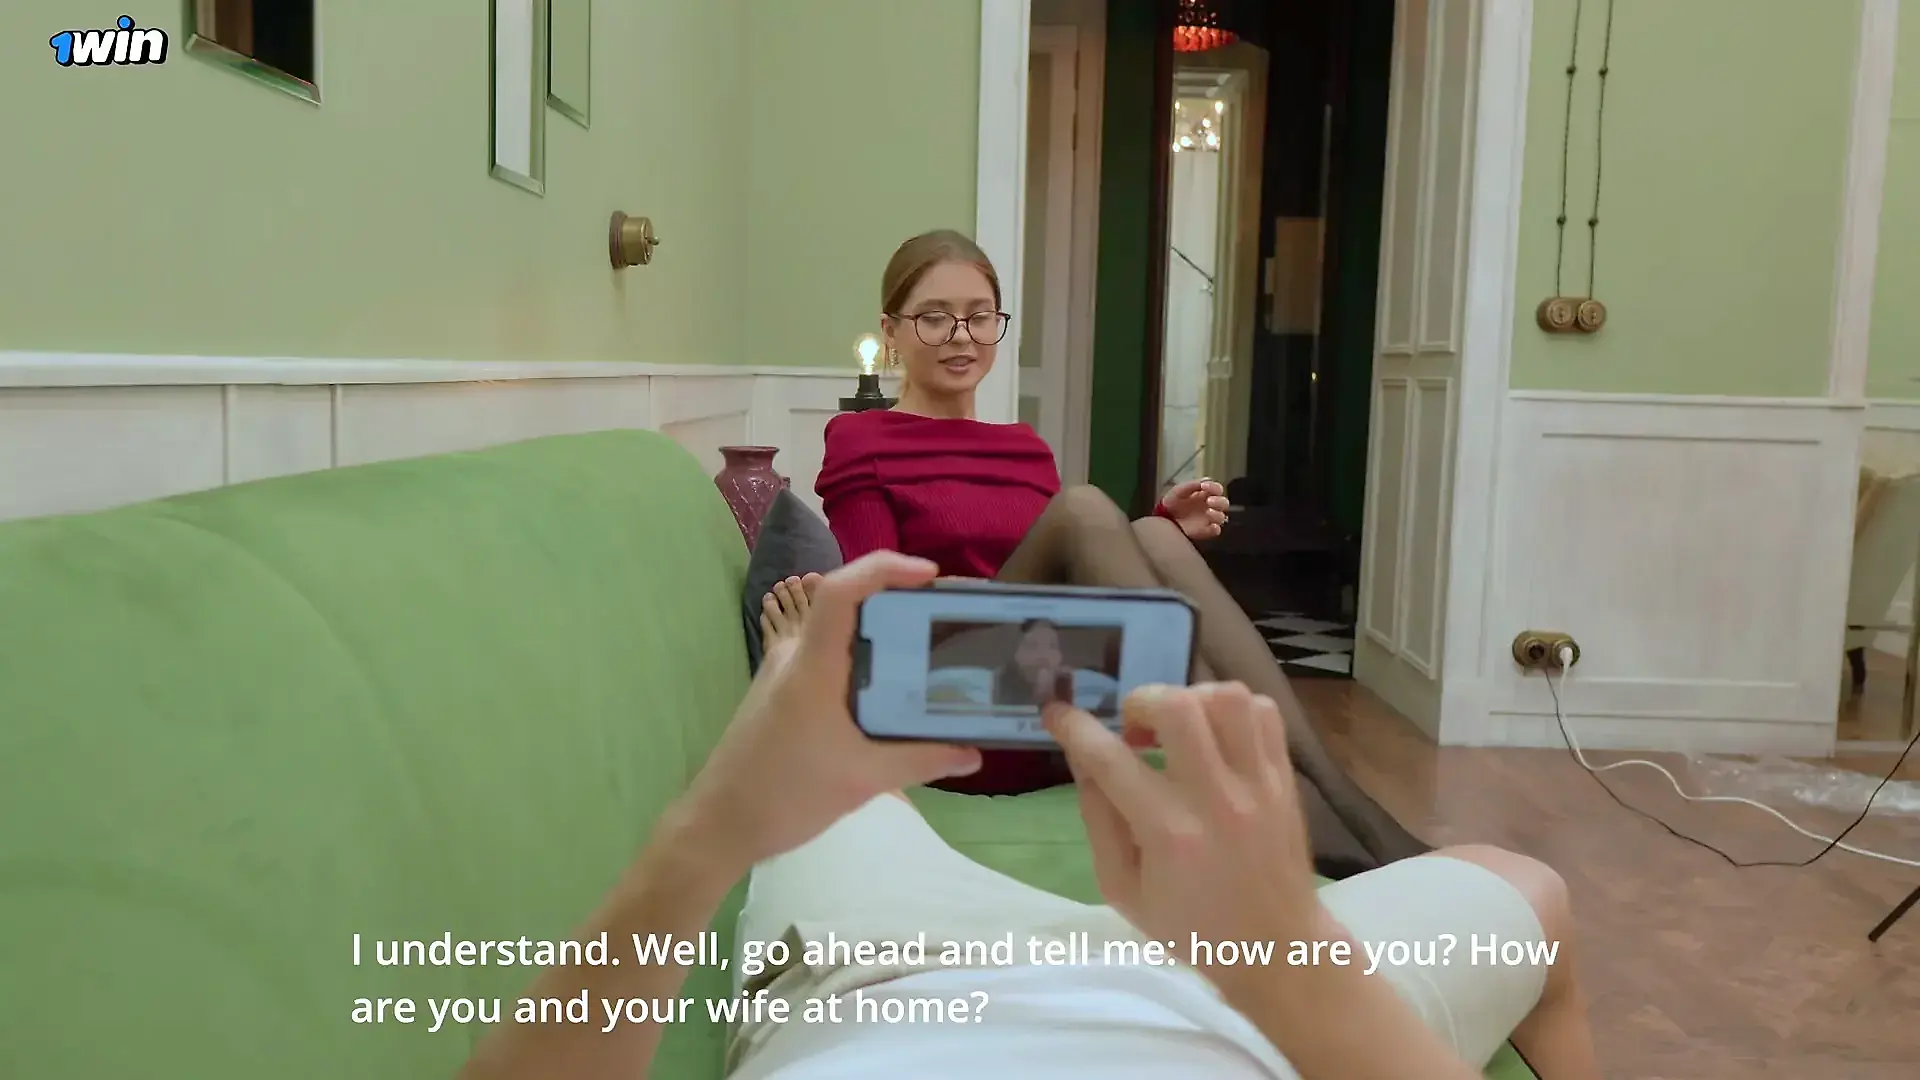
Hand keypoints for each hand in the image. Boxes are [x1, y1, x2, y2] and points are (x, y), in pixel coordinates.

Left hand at [679, 553, 982, 871]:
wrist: (720, 823)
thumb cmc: (784, 795)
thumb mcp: (862, 780)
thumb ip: (921, 761)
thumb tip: (974, 753)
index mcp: (811, 667)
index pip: (841, 592)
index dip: (884, 569)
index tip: (929, 576)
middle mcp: (796, 657)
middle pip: (846, 603)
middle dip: (897, 598)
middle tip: (945, 614)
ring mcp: (785, 672)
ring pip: (838, 631)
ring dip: (881, 630)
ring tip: (929, 646)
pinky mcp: (783, 691)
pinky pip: (829, 656)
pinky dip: (863, 657)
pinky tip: (891, 687)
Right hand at [1044, 684, 1325, 998]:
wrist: (1275, 948)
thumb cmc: (1192, 926)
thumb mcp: (1123, 890)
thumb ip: (1098, 820)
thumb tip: (1082, 759)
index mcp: (1169, 833)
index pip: (1111, 759)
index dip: (1074, 727)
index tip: (1056, 713)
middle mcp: (1217, 799)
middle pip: (1178, 708)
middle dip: (1141, 702)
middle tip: (1134, 731)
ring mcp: (1259, 784)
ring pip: (1228, 698)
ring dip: (1191, 700)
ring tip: (1178, 729)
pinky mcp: (1285, 779)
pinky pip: (1264, 713)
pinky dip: (1232, 711)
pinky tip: (1215, 737)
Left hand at [1159, 478, 1228, 539]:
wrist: (1163, 517)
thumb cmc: (1172, 502)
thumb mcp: (1179, 490)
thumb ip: (1192, 484)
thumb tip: (1206, 481)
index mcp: (1205, 494)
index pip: (1217, 489)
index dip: (1214, 487)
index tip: (1204, 486)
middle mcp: (1210, 506)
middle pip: (1224, 503)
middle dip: (1219, 501)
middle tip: (1209, 501)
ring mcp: (1209, 519)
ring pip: (1222, 517)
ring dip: (1217, 514)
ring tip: (1208, 512)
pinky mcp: (1205, 530)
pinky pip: (1216, 530)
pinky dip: (1215, 528)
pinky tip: (1210, 525)